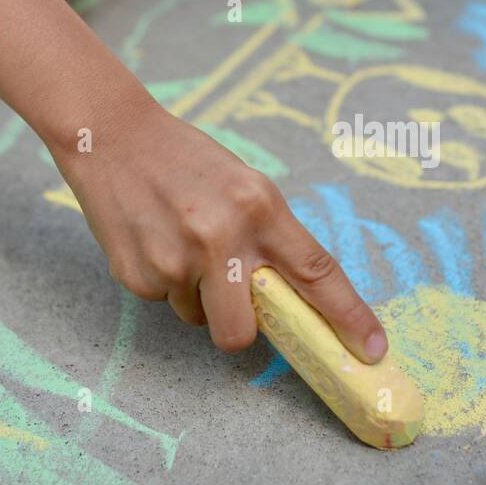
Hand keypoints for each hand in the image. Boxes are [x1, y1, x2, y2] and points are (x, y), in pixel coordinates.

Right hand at [54, 97, 386, 361]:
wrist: (112, 136)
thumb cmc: (189, 162)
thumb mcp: (246, 187)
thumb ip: (272, 238)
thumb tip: (293, 297)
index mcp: (258, 207)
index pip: (315, 272)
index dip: (348, 316)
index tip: (373, 349)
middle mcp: (219, 237)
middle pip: (243, 331)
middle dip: (240, 329)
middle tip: (230, 298)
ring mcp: (174, 260)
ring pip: (199, 318)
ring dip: (196, 294)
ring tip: (180, 242)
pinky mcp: (136, 276)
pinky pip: (165, 302)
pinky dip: (164, 282)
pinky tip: (154, 240)